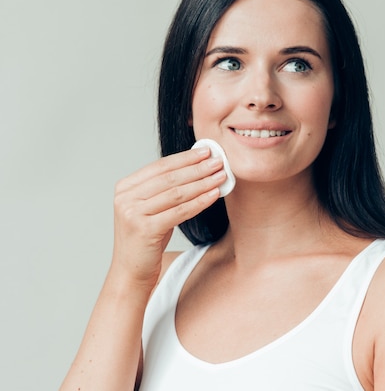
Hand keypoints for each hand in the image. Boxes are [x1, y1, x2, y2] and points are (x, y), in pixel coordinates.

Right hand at [111, 147, 224, 287]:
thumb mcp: (152, 208)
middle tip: (218, 161)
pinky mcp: (145, 230)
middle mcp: (125, 198)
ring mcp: (132, 214)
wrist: (131, 272)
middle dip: (197, 168)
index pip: (160, 166)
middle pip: (169, 178)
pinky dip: (199, 202)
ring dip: (202, 183)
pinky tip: (214, 195)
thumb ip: (165, 189)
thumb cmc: (147, 239)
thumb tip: (197, 165)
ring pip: (176, 193)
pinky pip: (179, 212)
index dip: (185, 158)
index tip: (206, 151)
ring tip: (220, 176)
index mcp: (125, 187)